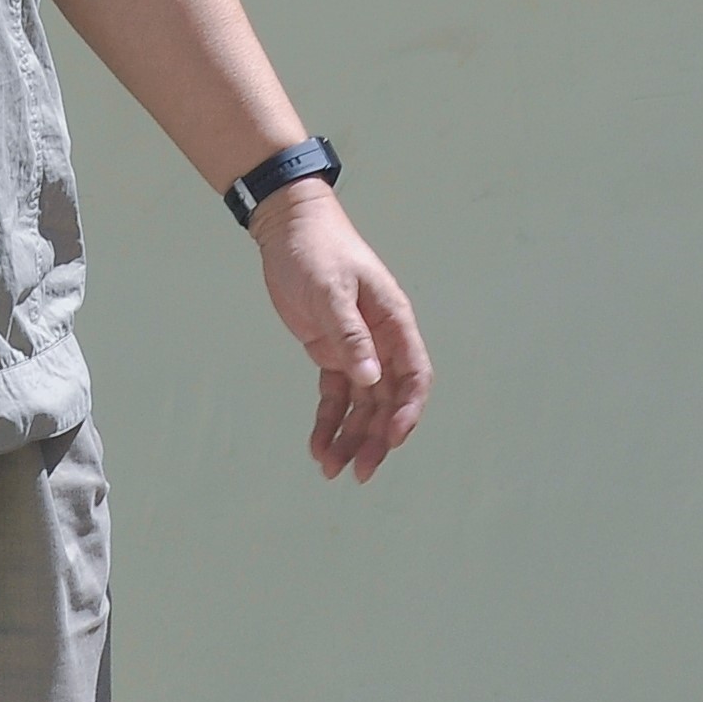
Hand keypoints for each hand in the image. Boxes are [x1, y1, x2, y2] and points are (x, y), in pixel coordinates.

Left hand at [249, 180, 430, 481]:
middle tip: (359, 472)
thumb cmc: (318, 250)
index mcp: (393, 322)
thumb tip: (371, 380)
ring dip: (351, 438)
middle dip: (376, 439)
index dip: (408, 410)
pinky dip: (329, 422)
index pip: (414, 375)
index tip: (391, 439)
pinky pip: (335, 397)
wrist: (289, 229)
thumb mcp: (331, 290)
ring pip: (362, 406)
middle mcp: (381, 341)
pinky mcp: (332, 353)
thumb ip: (351, 335)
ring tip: (331, 470)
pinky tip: (318, 447)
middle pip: (388, 401)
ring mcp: (357, 349)